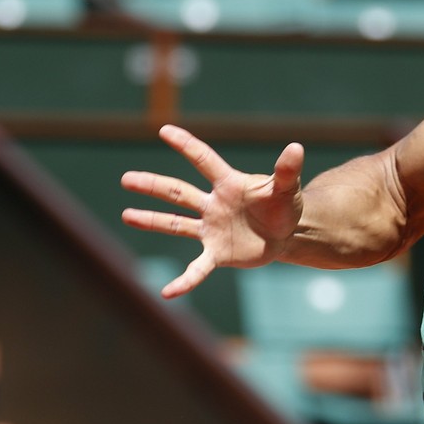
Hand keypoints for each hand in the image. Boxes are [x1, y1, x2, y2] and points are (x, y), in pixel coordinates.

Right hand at [120, 124, 304, 297]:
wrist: (287, 235)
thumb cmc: (284, 206)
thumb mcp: (287, 189)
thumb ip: (286, 171)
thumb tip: (297, 147)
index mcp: (228, 184)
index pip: (204, 161)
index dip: (186, 145)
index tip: (165, 130)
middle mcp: (213, 205)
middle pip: (178, 192)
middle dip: (153, 186)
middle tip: (126, 179)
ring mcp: (211, 229)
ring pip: (176, 224)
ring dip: (152, 220)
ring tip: (126, 215)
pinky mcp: (217, 253)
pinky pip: (196, 269)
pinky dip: (184, 280)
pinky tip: (167, 293)